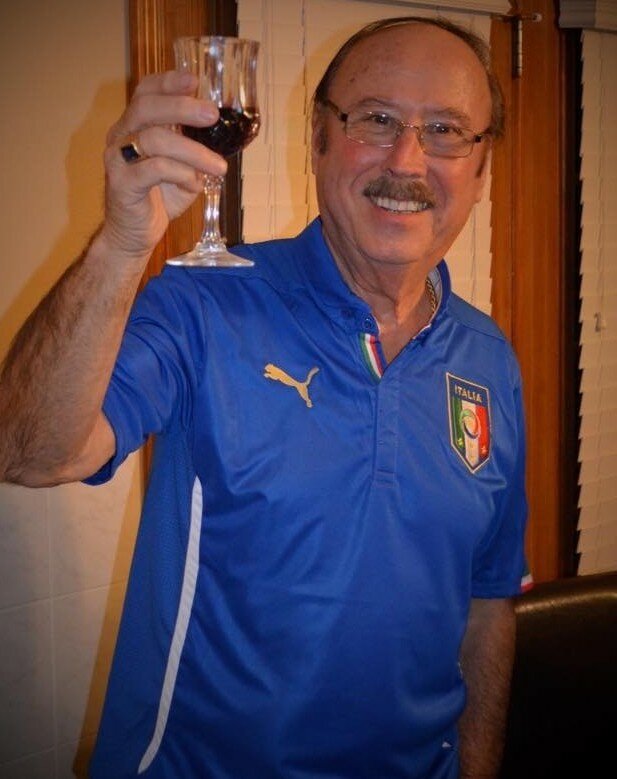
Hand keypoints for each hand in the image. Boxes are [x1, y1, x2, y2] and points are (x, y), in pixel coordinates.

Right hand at [101, 70, 227, 259]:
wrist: (134, 236)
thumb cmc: (158, 199)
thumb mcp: (183, 170)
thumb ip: (194, 151)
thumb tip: (223, 138)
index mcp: (134, 127)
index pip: (145, 92)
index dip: (168, 82)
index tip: (195, 80)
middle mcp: (120, 137)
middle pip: (146, 108)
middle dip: (182, 107)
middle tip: (212, 114)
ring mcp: (117, 160)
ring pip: (154, 139)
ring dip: (192, 151)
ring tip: (218, 167)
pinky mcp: (121, 184)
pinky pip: (153, 169)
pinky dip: (180, 174)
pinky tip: (194, 184)